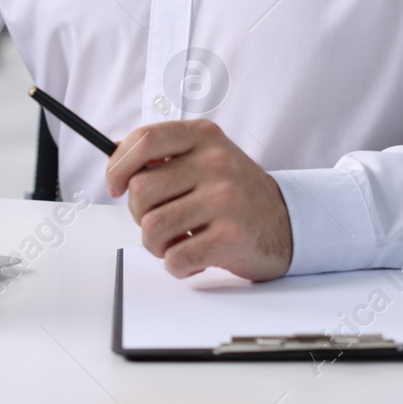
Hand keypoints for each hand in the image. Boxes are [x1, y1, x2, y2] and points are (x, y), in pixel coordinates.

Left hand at [105, 119, 292, 280]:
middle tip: (161, 220)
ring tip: (178, 241)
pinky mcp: (231, 236)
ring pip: (152, 228)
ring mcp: (225, 199)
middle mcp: (215, 162)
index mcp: (203, 137)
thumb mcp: (206, 157)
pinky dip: (176, 266)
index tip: (114, 185)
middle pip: (141, 191)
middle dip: (140, 214)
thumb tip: (114, 158)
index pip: (144, 140)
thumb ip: (164, 156)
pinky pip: (175, 258)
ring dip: (156, 244)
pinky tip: (194, 259)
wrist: (288, 223)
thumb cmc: (235, 193)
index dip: (118, 165)